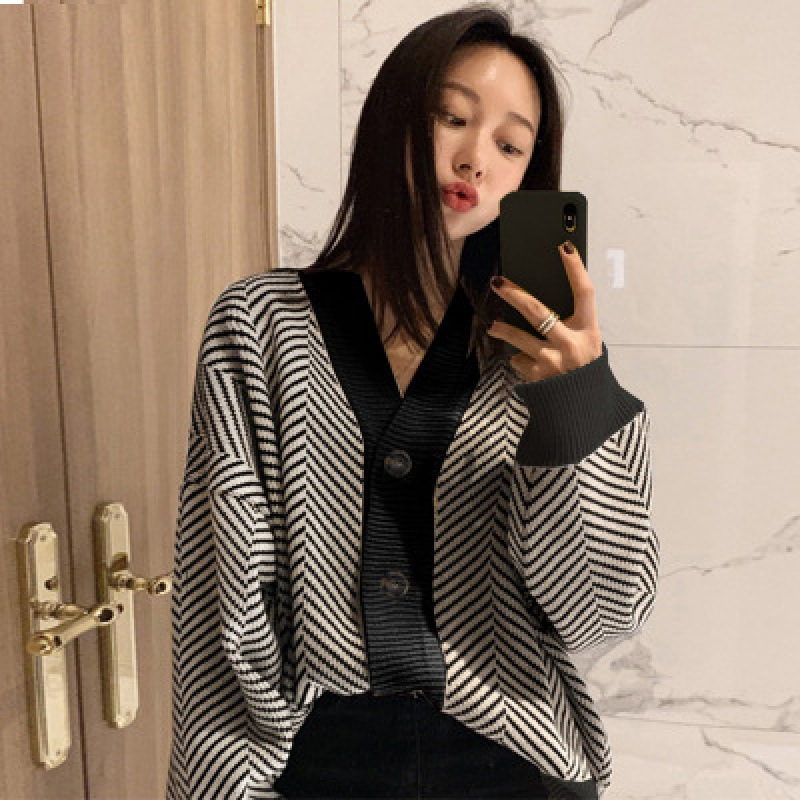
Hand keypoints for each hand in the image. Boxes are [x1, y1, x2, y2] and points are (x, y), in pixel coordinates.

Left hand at [486, 241, 602, 381]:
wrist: (582, 406)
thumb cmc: (583, 366)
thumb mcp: (587, 341)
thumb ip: (571, 322)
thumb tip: (538, 297)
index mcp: (588, 329)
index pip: (585, 292)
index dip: (575, 268)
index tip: (564, 247)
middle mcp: (571, 343)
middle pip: (537, 310)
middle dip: (513, 294)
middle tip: (498, 283)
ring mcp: (553, 360)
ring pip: (518, 336)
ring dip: (501, 329)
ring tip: (493, 325)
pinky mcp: (538, 375)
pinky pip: (518, 358)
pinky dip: (520, 358)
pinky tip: (527, 362)